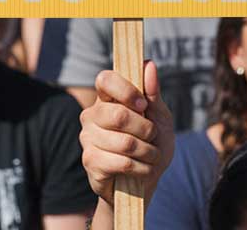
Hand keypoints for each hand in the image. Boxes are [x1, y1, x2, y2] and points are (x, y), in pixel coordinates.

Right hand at [79, 61, 174, 206]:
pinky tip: (142, 169)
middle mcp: (91, 114)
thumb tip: (149, 64)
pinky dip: (141, 167)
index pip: (105, 79)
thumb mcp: (159, 117)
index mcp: (106, 97)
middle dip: (145, 129)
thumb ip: (153, 93)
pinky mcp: (90, 162)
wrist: (145, 182)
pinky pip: (121, 162)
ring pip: (124, 142)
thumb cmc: (152, 143)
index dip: (126, 90)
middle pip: (118, 114)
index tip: (144, 104)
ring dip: (147, 151)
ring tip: (151, 155)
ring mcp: (87, 138)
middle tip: (153, 136)